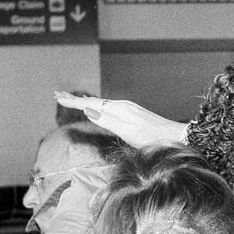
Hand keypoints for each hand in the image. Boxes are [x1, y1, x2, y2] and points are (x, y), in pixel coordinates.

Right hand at [55, 92, 188, 148]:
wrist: (176, 137)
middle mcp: (123, 106)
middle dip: (76, 99)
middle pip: (94, 101)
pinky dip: (98, 105)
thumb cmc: (153, 138)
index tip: (58, 97)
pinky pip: (109, 106)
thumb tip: (89, 110)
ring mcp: (129, 109)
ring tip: (72, 99)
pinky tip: (97, 106)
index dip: (74, 102)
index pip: (91, 104)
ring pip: (102, 103)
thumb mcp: (128, 132)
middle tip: (58, 95)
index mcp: (119, 109)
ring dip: (85, 101)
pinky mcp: (133, 113)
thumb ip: (108, 121)